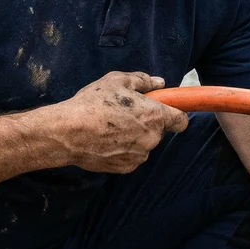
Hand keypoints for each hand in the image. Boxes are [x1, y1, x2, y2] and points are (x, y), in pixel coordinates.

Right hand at [58, 72, 188, 173]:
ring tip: (110, 126)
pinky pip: (131, 155)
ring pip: (144, 143)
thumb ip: (143, 81)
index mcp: (154, 116)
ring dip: (134, 136)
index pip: (181, 120)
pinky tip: (105, 139)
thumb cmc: (93, 104)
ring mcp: (139, 155)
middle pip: (158, 130)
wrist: (68, 133)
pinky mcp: (126, 168)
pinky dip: (122, 148)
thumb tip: (159, 83)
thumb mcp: (117, 81)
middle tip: (125, 113)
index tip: (165, 109)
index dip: (175, 113)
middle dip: (147, 122)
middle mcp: (152, 139)